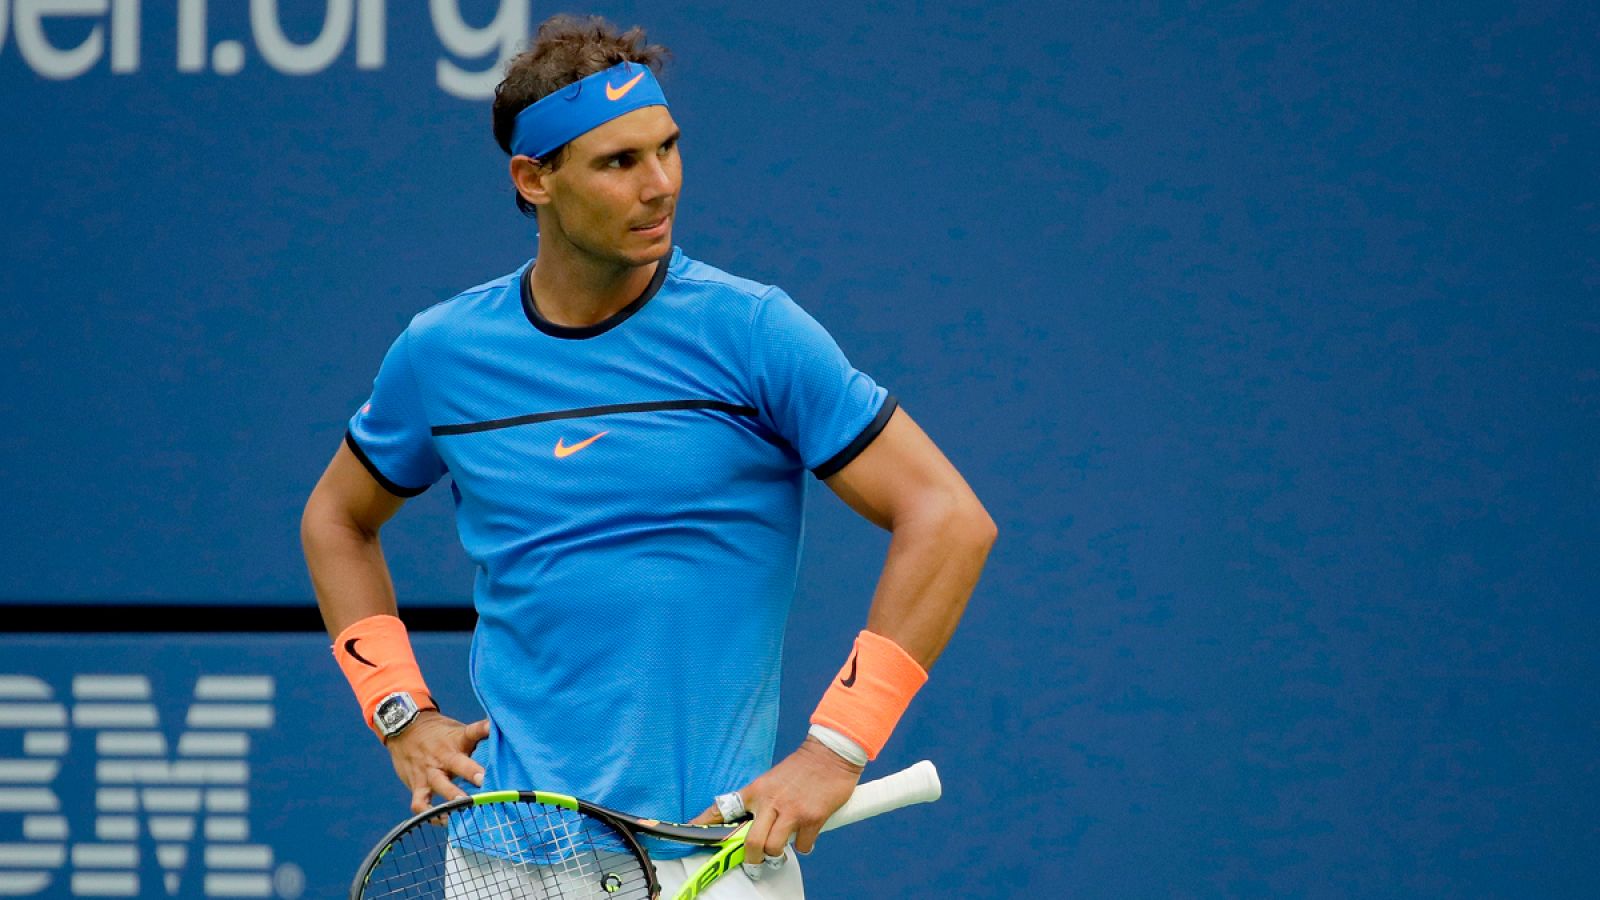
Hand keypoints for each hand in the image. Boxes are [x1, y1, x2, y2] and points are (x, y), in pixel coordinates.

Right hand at [384, 711, 490, 813]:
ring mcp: (429, 772)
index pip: (472, 731)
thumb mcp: (458, 730)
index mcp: (457, 739)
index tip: (494, 730)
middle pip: (457, 763)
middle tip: (484, 781)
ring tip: (465, 807)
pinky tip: (445, 821)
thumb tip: (505, 738)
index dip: (483, 730)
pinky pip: (421, 804)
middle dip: (471, 772)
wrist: (404, 729)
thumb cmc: (440, 733)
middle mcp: (443, 756)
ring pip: (439, 785)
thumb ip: (479, 738)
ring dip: (452, 797)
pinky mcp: (416, 785)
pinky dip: (431, 815)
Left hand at [690, 736, 863, 863]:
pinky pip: (803, 846)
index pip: (723, 809)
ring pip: (773, 848)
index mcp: (756, 791)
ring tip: (782, 850)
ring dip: (777, 854)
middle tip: (755, 863)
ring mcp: (791, 811)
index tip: (688, 832)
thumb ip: (762, 801)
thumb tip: (754, 824)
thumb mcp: (772, 780)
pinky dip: (804, 846)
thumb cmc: (802, 767)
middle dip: (751, 859)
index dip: (703, 824)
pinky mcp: (812, 818)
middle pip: (750, 842)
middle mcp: (770, 801)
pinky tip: (806, 837)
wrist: (831, 752)